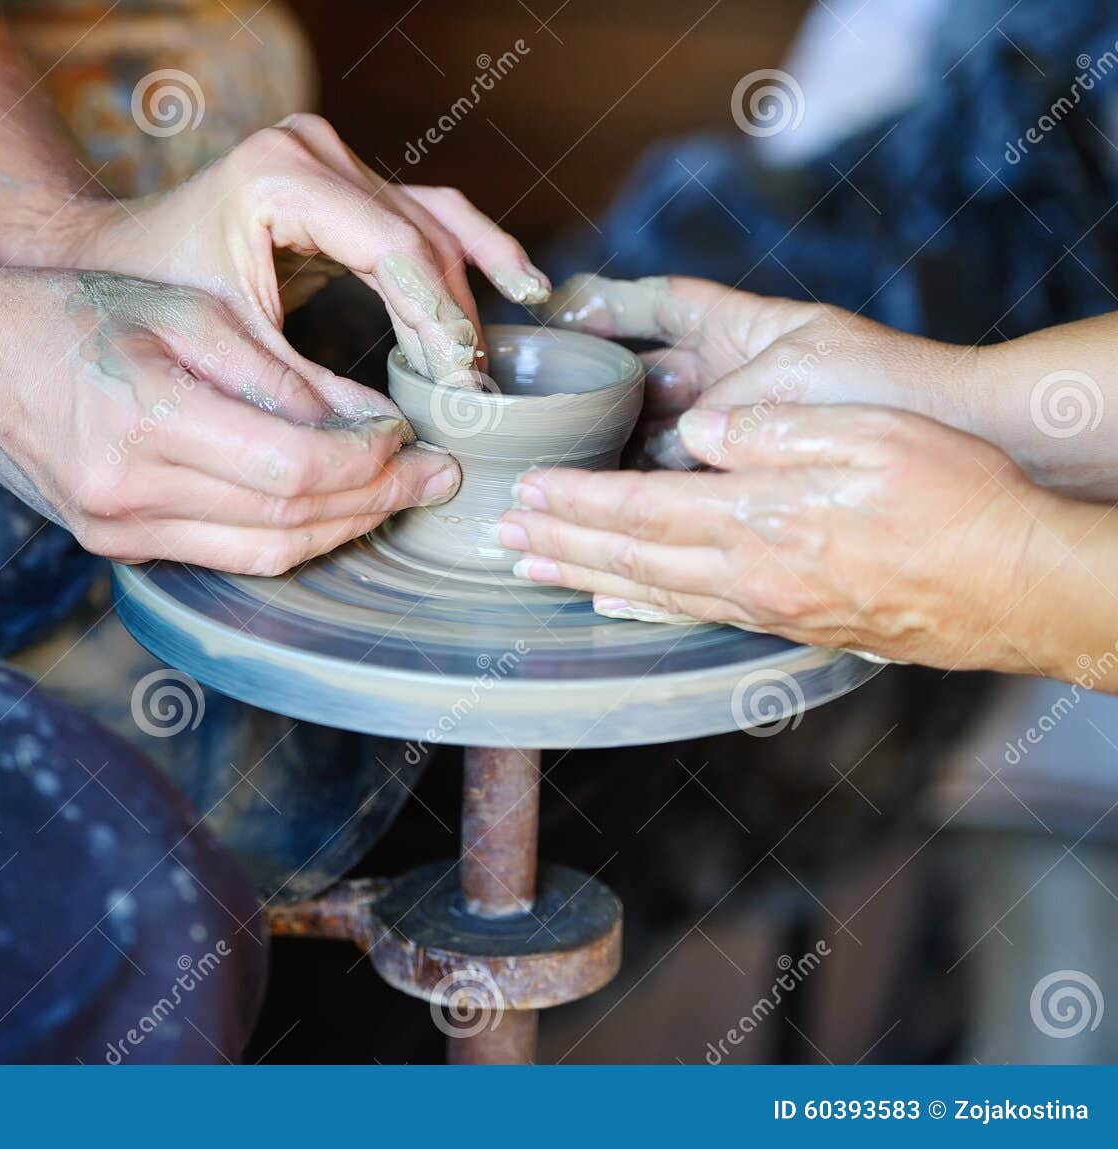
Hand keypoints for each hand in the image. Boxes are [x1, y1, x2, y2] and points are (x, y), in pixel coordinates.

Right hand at [0, 268, 459, 574]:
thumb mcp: (187, 314)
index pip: (295, 467)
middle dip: (376, 501)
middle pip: (290, 520)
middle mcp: (130, 493)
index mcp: (146, 419)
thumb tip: (372, 423)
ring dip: (342, 530)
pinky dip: (289, 537)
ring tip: (395, 496)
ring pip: (266, 554)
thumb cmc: (75, 315)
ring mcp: (119, 533)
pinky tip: (329, 508)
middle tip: (436, 477)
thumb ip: (282, 374)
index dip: (371, 462)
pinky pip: (228, 557)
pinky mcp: (117, 550)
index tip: (416, 437)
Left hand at [56, 116, 551, 387]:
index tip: (460, 386)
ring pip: (433, 224)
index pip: (392, 248)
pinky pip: (426, 215)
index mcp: (280, 174)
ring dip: (473, 289)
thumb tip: (386, 441)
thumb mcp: (223, 347)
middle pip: (421, 236)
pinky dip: (471, 253)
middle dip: (454, 318)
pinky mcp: (344, 184)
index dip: (436, 320)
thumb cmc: (152, 301)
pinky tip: (519, 287)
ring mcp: (333, 159)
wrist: (110, 259)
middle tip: (476, 394)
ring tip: (494, 359)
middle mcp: (313, 151)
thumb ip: (302, 389)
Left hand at [497, 403, 1083, 672]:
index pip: (637, 509)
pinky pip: (695, 615)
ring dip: (585, 577)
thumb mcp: (868, 436)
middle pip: (628, 558)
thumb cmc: (957, 499)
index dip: (574, 502)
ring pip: (653, 592)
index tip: (526, 492)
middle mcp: (749, 575)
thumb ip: (773, 430)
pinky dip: (643, 606)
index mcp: (758, 522)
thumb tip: (701, 431)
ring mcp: (769, 607)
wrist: (1020, 584)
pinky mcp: (793, 626)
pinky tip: (616, 602)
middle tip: (501, 539)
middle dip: (559, 544)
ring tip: (533, 570)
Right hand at [540, 274, 982, 466]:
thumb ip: (720, 407)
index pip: (655, 303)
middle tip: (534, 397)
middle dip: (589, 383)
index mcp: (739, 327)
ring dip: (605, 443)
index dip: (603, 301)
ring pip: (648, 428)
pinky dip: (640, 489)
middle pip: (639, 373)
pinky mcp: (742, 471)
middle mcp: (730, 374)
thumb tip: (669, 451)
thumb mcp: (788, 374)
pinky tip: (604, 507)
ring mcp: (736, 422)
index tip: (554, 305)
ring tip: (549, 462)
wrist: (955, 434)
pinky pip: (676, 477)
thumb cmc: (880, 386)